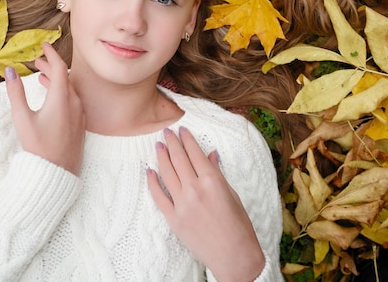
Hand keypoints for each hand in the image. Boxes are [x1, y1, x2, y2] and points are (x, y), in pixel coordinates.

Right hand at [5, 42, 85, 174]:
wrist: (57, 173)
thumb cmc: (38, 147)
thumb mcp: (22, 118)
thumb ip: (15, 92)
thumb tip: (9, 70)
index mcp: (62, 98)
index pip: (59, 67)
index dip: (51, 54)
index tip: (43, 45)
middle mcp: (74, 103)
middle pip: (65, 77)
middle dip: (51, 66)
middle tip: (37, 61)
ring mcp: (79, 114)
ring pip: (69, 89)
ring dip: (56, 80)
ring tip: (41, 76)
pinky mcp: (80, 124)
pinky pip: (73, 100)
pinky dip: (62, 92)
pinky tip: (52, 96)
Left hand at [146, 127, 264, 281]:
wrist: (234, 256)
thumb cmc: (238, 226)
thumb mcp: (232, 194)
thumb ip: (217, 173)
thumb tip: (210, 154)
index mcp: (213, 181)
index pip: (195, 154)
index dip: (187, 140)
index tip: (182, 130)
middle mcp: (195, 189)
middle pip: (179, 159)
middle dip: (172, 143)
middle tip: (166, 131)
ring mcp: (182, 204)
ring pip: (167, 173)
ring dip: (161, 157)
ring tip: (158, 145)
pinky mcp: (173, 219)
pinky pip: (158, 196)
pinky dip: (152, 182)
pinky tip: (149, 171)